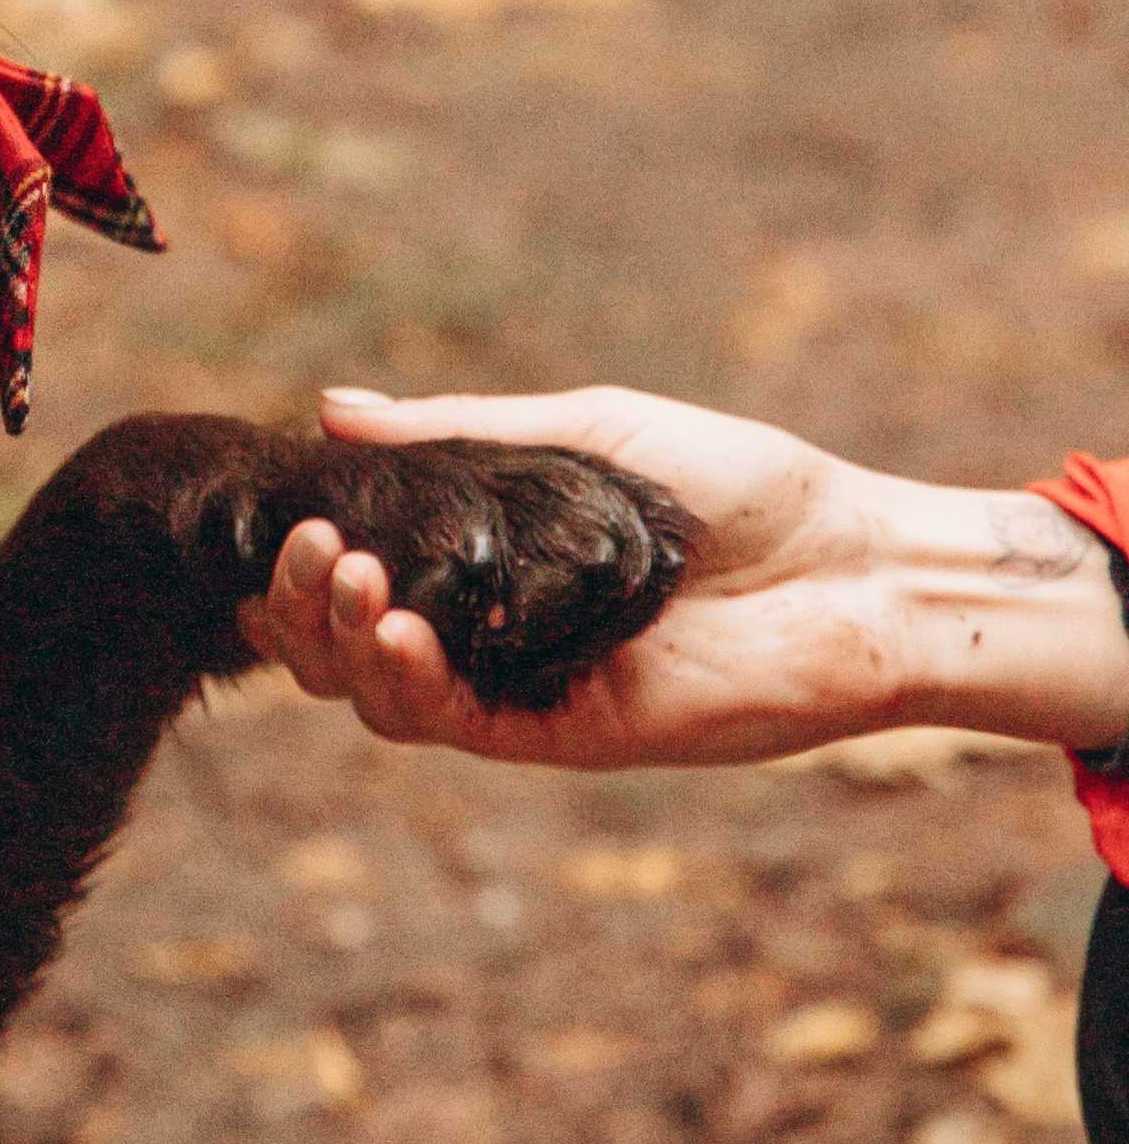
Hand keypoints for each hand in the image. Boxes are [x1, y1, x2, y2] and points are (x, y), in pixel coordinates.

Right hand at [237, 385, 1128, 769]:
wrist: (856, 566)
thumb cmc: (740, 490)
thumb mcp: (585, 431)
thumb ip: (458, 433)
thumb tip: (330, 409)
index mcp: (490, 569)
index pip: (360, 584)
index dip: (303, 567)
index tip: (288, 522)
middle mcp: (494, 638)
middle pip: (347, 652)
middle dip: (302, 608)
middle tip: (312, 551)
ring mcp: (526, 692)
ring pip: (385, 701)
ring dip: (341, 646)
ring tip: (345, 583)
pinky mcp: (567, 735)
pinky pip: (458, 729)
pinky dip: (409, 685)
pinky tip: (392, 637)